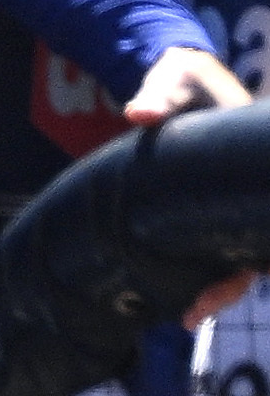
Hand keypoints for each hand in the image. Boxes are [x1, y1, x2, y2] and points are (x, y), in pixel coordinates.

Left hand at [124, 44, 256, 319]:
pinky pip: (216, 247)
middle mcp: (252, 189)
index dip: (256, 257)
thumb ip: (159, 94)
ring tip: (185, 317)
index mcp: (254, 158)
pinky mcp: (215, 207)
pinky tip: (179, 297)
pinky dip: (205, 272)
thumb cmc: (184, 78)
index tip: (232, 281)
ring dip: (219, 287)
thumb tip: (139, 113)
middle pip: (256, 250)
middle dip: (230, 286)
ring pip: (240, 257)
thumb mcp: (174, 80)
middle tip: (192, 315)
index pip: (264, 220)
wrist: (179, 78)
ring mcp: (236, 201)